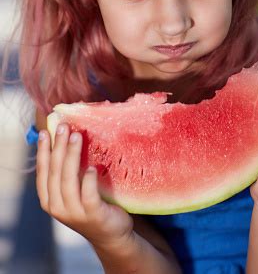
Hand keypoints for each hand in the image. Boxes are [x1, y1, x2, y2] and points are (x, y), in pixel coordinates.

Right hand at [36, 123, 133, 248]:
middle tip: (64, 127)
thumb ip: (68, 172)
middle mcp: (59, 208)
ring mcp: (75, 213)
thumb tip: (67, 138)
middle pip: (55, 173)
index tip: (45, 132)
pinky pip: (88, 194)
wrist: (112, 234)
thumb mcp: (74, 190)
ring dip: (71, 156)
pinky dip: (88, 180)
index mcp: (50, 200)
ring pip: (68, 180)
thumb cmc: (92, 205)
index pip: (42, 173)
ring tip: (77, 136)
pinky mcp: (93, 215)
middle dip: (58, 147)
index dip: (42, 152)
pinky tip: (91, 167)